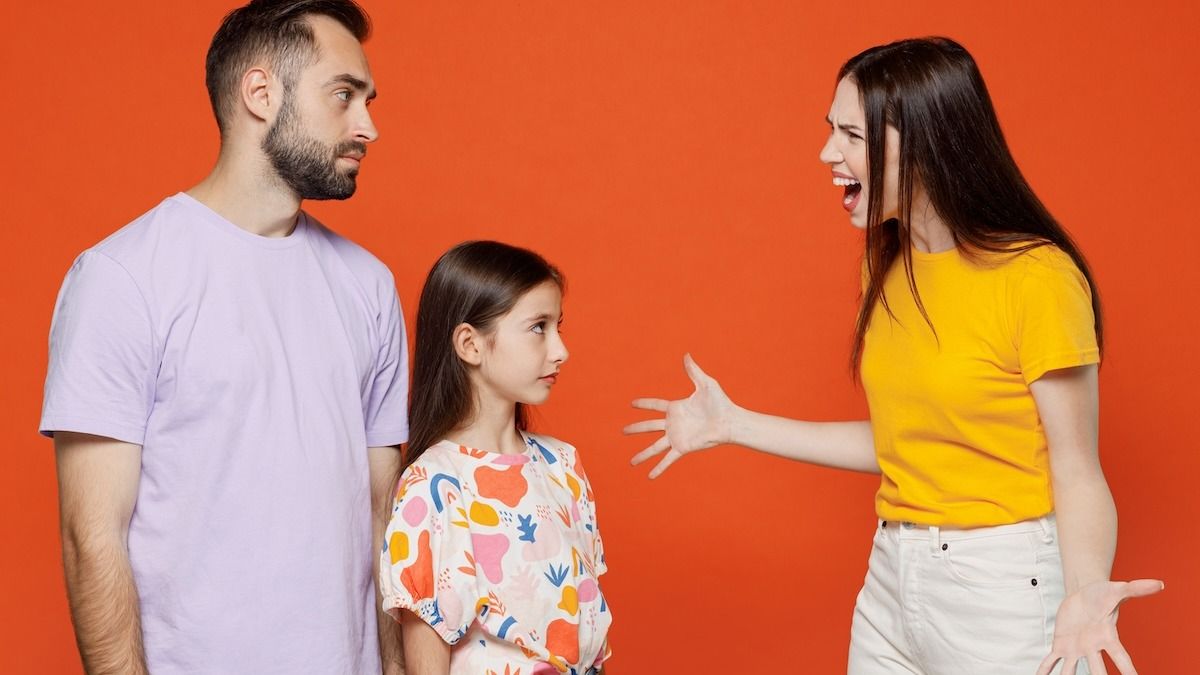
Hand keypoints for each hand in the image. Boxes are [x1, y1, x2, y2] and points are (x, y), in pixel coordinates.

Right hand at [623, 354, 735, 477]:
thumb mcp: (705, 384)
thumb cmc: (720, 402)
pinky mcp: (682, 448)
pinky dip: (659, 468)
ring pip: (654, 447)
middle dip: (635, 429)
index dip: (644, 404)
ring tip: (631, 463)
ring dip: (642, 455)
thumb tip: (686, 355)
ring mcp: (676, 437)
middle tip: (622, 431)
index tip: (632, 403)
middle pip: (649, 426)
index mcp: (676, 408)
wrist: (729, 421)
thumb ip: (693, 371)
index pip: (655, 405)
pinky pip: (667, 459)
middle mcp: (673, 424)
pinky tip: (650, 476)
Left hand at [1036, 578, 1163, 674]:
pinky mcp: (1061, 645)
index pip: (1121, 658)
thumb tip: (1159, 584)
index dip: (1128, 671)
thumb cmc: (1103, 594)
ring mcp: (1076, 649)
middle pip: (1096, 669)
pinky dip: (1045, 670)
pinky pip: (1051, 660)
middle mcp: (1093, 647)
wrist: (1083, 594)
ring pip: (1071, 670)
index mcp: (1108, 637)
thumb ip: (1136, 589)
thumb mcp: (1117, 590)